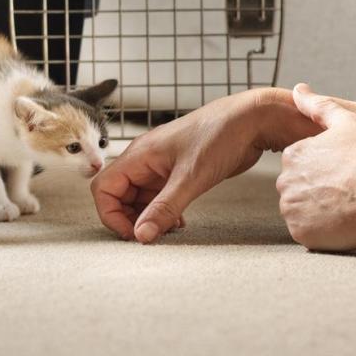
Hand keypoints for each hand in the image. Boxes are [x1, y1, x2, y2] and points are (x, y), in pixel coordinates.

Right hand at [91, 88, 320, 242]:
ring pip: (141, 198)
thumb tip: (141, 235)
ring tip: (169, 230)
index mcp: (140, 154)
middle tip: (152, 235)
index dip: (111, 214)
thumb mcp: (190, 178)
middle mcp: (146, 159)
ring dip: (149, 217)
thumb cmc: (220, 136)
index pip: (104, 188)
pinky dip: (164, 212)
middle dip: (131, 219)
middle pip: (119, 195)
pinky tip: (180, 223)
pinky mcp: (179, 171)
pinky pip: (160, 196)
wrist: (251, 120)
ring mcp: (162, 165)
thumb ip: (164, 208)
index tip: (133, 233)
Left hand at [277, 84, 355, 251]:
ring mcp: (292, 209)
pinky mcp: (302, 233)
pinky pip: (307, 231)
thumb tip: (298, 90)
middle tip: (346, 190)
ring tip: (345, 205)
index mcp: (293, 154)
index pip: (300, 164)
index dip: (324, 168)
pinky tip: (342, 220)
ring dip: (318, 209)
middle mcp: (286, 181)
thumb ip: (319, 106)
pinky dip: (321, 229)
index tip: (343, 172)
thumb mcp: (348, 122)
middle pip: (298, 187)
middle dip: (317, 189)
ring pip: (301, 210)